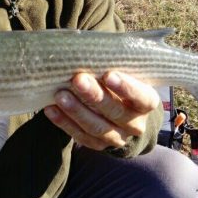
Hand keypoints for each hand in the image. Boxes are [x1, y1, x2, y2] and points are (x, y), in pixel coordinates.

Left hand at [44, 72, 158, 150]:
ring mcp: (117, 137)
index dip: (126, 88)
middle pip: (115, 112)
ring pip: (96, 127)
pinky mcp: (98, 145)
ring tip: (60, 95)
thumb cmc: (120, 84)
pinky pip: (80, 136)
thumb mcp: (125, 74)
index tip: (109, 74)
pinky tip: (51, 109)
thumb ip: (112, 68)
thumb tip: (86, 53)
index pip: (142, 97)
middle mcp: (135, 124)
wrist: (121, 112)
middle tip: (77, 79)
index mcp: (146, 103)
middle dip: (94, 96)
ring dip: (76, 110)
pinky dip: (64, 122)